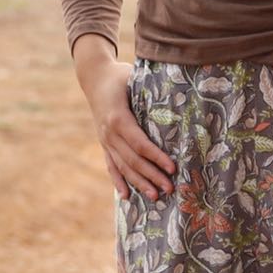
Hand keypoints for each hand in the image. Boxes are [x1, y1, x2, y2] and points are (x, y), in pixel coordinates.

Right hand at [72, 36, 175, 202]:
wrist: (94, 76)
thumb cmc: (120, 75)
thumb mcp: (134, 78)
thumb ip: (151, 90)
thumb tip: (179, 95)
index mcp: (118, 118)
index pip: (140, 143)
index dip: (156, 157)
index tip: (172, 168)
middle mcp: (109, 133)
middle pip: (133, 160)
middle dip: (152, 175)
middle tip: (170, 188)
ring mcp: (105, 140)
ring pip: (123, 167)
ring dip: (139, 183)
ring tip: (155, 197)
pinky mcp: (104, 143)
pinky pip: (111, 165)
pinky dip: (118, 181)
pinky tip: (125, 196)